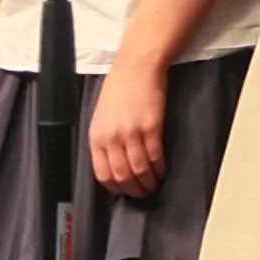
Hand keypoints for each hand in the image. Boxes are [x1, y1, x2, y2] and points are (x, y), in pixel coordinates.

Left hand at [87, 54, 169, 199]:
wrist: (137, 66)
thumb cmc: (120, 87)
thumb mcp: (102, 115)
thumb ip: (104, 140)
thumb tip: (113, 164)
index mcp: (97, 135)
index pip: (102, 173)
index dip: (115, 187)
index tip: (124, 191)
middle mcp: (112, 137)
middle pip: (122, 175)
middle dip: (134, 190)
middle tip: (142, 193)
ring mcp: (132, 133)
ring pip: (139, 170)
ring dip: (148, 182)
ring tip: (154, 185)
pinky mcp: (151, 128)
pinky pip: (155, 157)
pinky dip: (160, 169)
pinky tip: (162, 171)